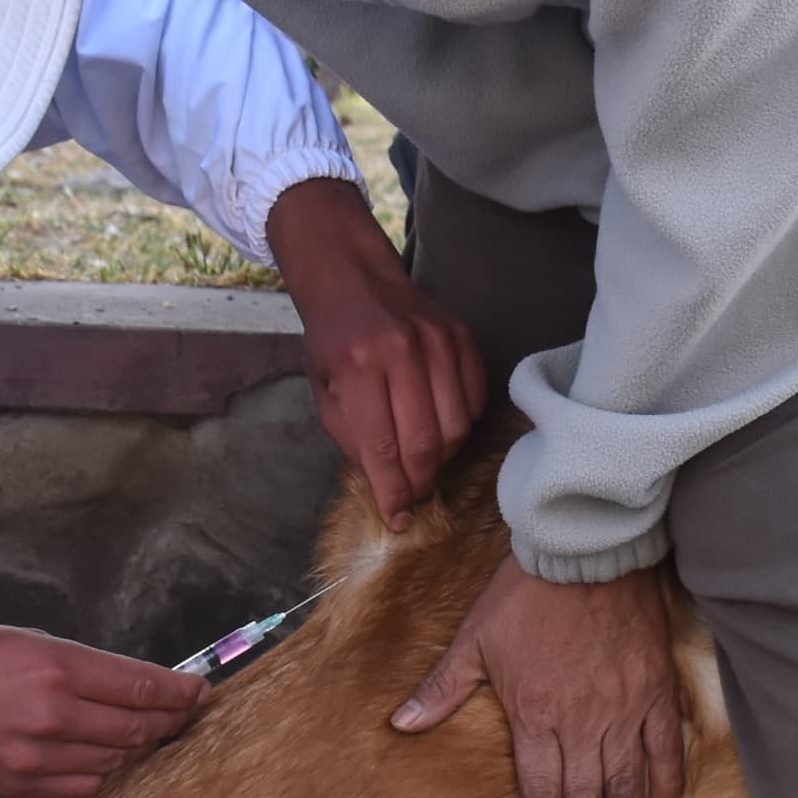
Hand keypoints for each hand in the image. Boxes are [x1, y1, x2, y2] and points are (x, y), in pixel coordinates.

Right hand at [0, 625, 203, 797]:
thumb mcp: (23, 638)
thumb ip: (78, 665)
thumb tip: (128, 685)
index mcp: (55, 667)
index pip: (140, 687)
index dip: (179, 692)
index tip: (201, 692)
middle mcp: (51, 715)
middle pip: (136, 728)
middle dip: (170, 721)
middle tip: (188, 715)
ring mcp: (35, 756)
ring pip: (113, 760)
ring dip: (138, 747)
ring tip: (151, 734)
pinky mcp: (19, 784)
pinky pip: (81, 785)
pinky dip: (102, 770)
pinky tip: (106, 756)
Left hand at [264, 174, 487, 519]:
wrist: (353, 279)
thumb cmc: (331, 340)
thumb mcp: (323, 392)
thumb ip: (353, 439)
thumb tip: (389, 485)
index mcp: (357, 367)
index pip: (383, 448)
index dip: (393, 492)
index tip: (398, 519)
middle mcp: (401, 351)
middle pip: (426, 442)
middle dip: (420, 481)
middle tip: (413, 495)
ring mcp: (438, 341)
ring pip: (458, 426)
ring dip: (443, 456)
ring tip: (425, 459)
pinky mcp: (462, 336)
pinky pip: (475, 399)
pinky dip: (462, 424)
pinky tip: (441, 426)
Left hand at [394, 554, 685, 797]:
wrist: (583, 551)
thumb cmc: (523, 594)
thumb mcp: (474, 640)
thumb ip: (442, 689)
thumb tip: (399, 723)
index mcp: (535, 718)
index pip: (541, 793)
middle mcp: (581, 724)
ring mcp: (622, 710)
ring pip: (624, 784)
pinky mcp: (653, 690)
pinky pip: (663, 747)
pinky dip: (666, 781)